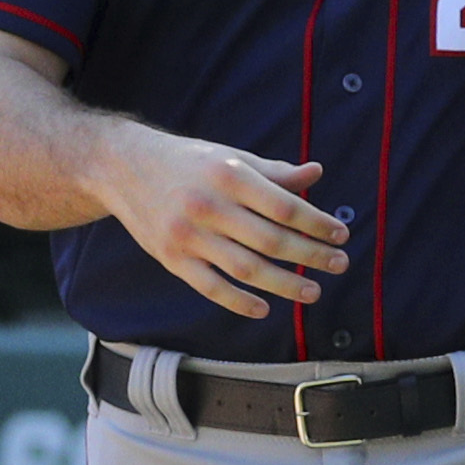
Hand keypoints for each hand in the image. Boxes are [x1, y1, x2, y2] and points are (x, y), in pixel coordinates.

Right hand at [92, 122, 346, 318]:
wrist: (124, 168)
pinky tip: (265, 307)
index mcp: (229, 174)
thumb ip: (273, 171)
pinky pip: (211, 287)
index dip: (316, 223)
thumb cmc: (189, 162)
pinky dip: (240, 301)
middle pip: (271, 240)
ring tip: (313, 291)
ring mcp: (188, 235)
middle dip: (311, 255)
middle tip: (340, 264)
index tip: (341, 234)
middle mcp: (209, 205)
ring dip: (285, 284)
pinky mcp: (171, 258)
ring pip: (246, 269)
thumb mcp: (231, 157)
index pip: (284, 205)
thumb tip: (316, 174)